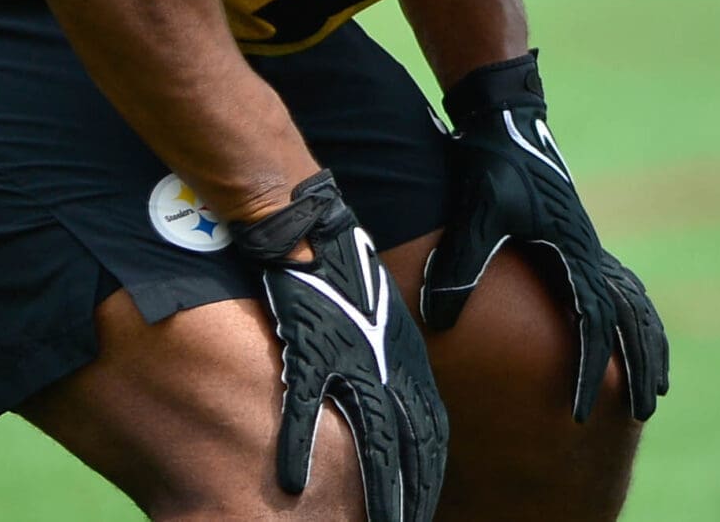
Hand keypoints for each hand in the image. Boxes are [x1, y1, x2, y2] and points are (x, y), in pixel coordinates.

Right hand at [235, 170, 447, 521]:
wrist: (316, 226)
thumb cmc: (349, 271)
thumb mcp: (385, 319)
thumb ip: (389, 362)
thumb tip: (388, 398)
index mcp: (408, 361)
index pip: (428, 433)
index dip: (425, 475)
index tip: (419, 507)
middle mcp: (389, 366)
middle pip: (407, 446)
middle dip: (408, 495)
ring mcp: (353, 360)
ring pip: (370, 437)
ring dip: (374, 488)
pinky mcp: (311, 347)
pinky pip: (303, 406)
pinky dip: (297, 446)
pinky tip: (291, 481)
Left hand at [420, 51, 669, 420]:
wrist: (504, 116)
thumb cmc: (490, 161)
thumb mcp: (476, 210)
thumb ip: (460, 262)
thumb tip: (439, 318)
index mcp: (574, 251)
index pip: (592, 324)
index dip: (589, 371)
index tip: (583, 413)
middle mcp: (589, 251)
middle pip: (631, 319)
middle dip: (641, 366)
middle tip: (646, 411)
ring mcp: (587, 242)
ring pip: (633, 302)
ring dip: (647, 342)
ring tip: (657, 383)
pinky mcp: (575, 235)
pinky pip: (620, 284)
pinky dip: (634, 312)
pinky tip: (627, 327)